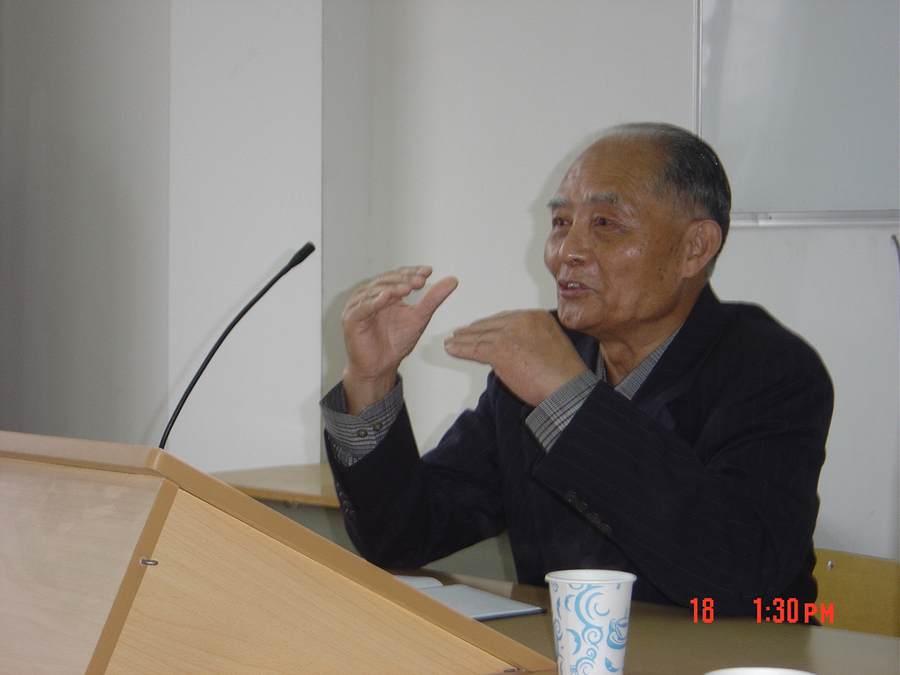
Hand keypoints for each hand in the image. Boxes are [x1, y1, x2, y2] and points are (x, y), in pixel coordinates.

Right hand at [342, 266, 457, 412]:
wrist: (381, 366)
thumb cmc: (395, 342)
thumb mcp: (420, 317)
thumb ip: (433, 299)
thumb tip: (452, 280)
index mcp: (387, 292)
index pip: (399, 275)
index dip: (412, 272)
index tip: (428, 271)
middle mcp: (371, 295)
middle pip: (387, 280)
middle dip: (404, 279)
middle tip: (420, 280)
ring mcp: (360, 306)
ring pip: (375, 291)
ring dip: (392, 288)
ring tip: (407, 288)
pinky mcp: (351, 319)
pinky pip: (363, 308)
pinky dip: (373, 302)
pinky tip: (385, 298)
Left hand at [444, 310, 588, 406]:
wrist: (566, 387)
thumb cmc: (564, 374)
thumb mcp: (551, 345)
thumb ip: (531, 340)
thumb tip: (514, 348)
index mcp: (536, 317)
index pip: (506, 318)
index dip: (489, 324)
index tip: (480, 326)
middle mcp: (522, 320)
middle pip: (490, 325)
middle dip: (473, 330)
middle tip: (461, 332)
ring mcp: (510, 334)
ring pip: (480, 336)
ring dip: (463, 340)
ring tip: (452, 341)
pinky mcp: (500, 350)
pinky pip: (475, 349)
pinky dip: (461, 349)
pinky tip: (453, 349)